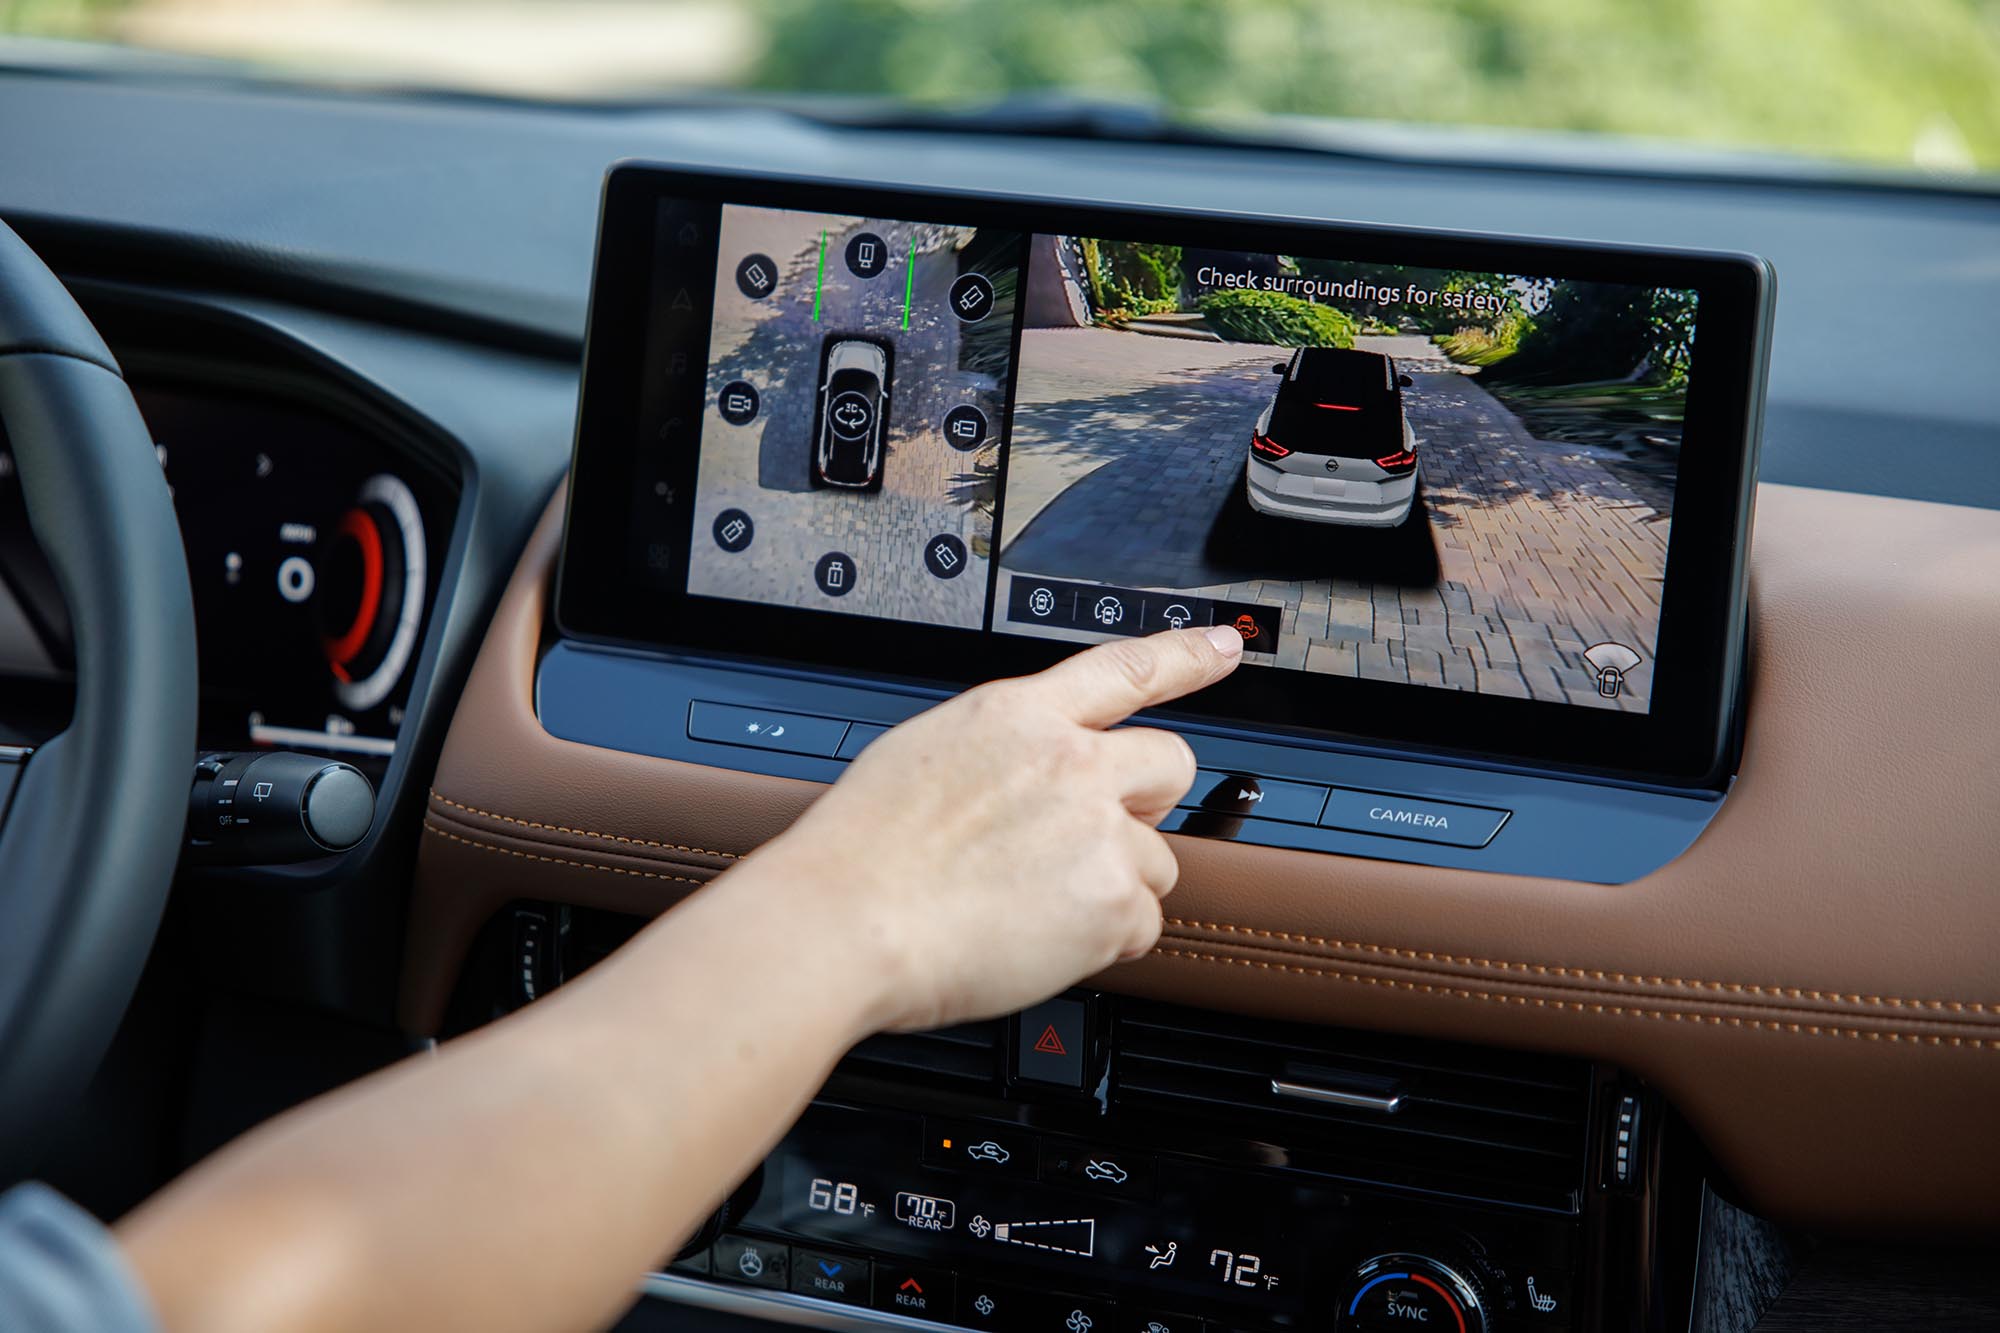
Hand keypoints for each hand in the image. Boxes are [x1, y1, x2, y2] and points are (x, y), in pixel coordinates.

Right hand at [744, 626, 1244, 1032]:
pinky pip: (1141, 926)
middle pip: (1171, 763)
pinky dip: (1102, 943)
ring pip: (1157, 859)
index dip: (1187, 656)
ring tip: (1034, 907)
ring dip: (1113, 887)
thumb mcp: (925, 757)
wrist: (845, 921)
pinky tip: (1041, 940)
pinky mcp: (1111, 898)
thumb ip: (999, 755)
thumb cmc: (863, 855)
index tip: (1225, 647)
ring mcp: (1096, 828)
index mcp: (1016, 714)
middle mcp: (1068, 761)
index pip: (1124, 668)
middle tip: (1097, 839)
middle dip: (1149, 803)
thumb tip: (1029, 778)